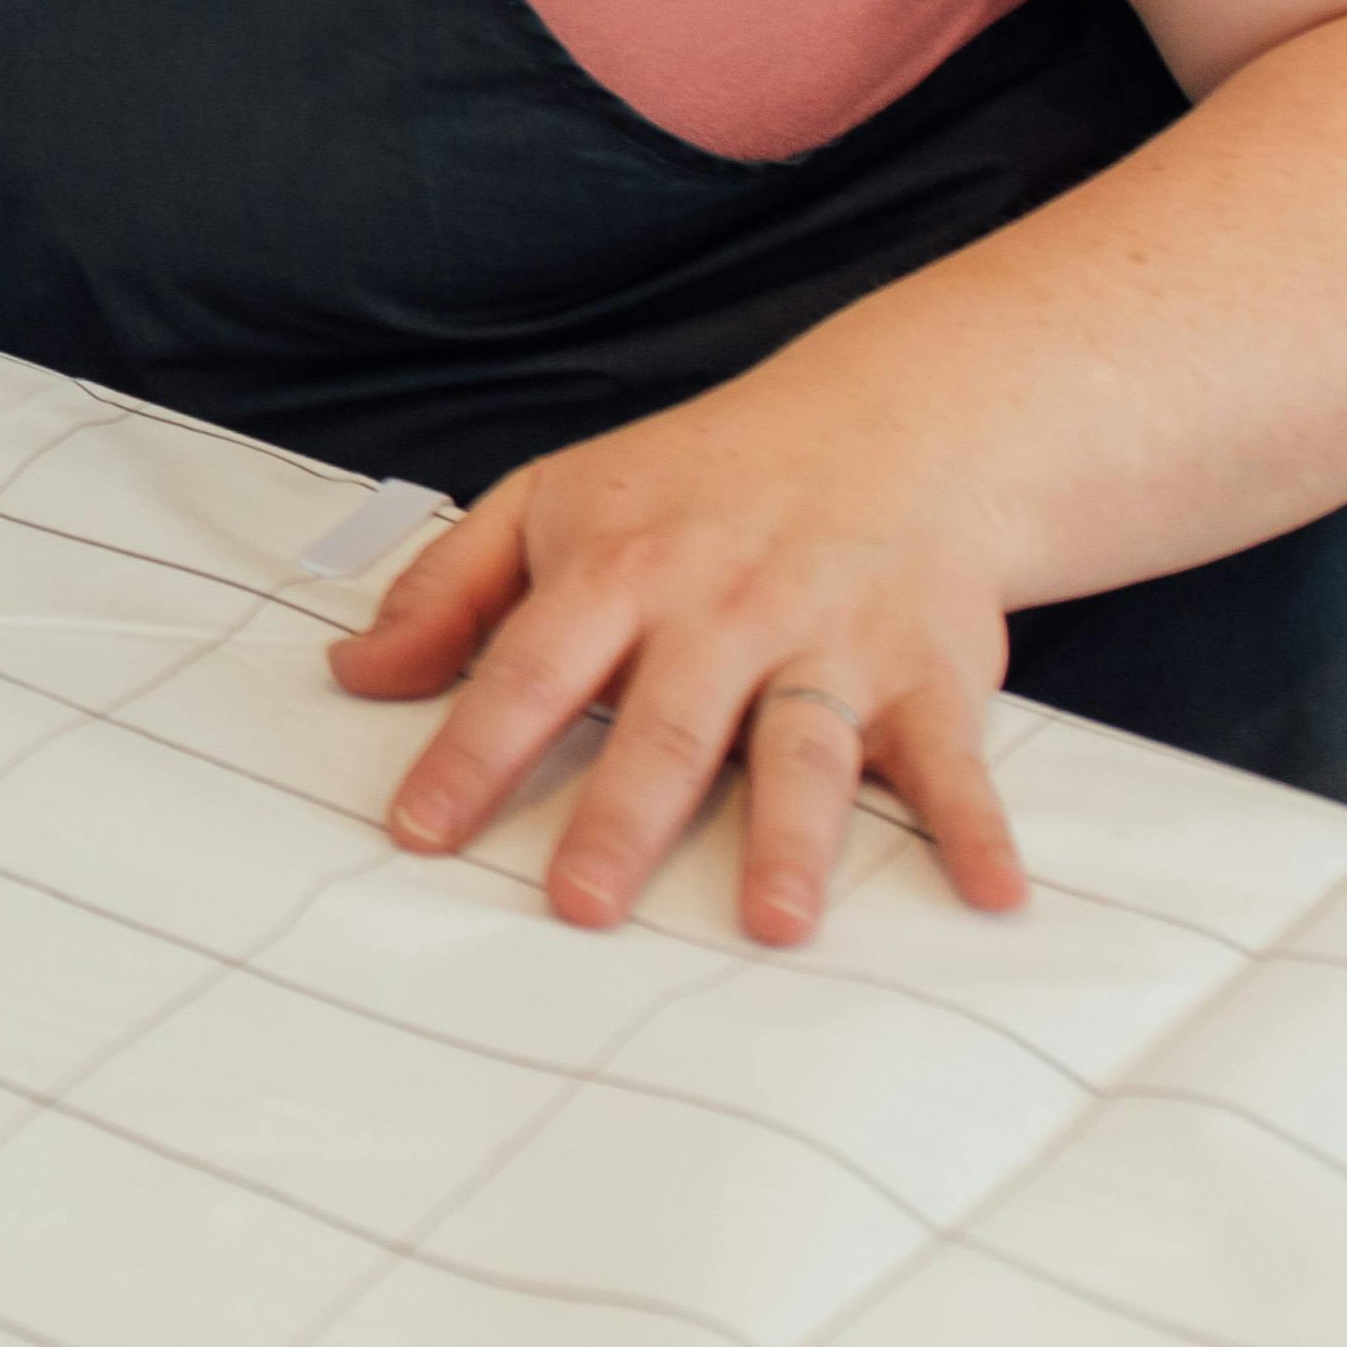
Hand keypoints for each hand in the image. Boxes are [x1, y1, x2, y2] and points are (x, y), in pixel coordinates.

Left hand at [322, 364, 1030, 944]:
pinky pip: (954, 760)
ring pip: (803, 749)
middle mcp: (726, 609)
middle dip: (622, 817)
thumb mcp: (549, 502)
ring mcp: (832, 643)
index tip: (419, 831)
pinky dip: (978, 826)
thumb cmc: (698, 483)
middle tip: (579, 905)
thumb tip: (354, 675)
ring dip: (791, 837)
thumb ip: (446, 589)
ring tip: (768, 920)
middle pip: (666, 724)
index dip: (469, 750)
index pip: (528, 669)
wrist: (890, 426)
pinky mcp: (930, 673)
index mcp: (620, 568)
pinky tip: (992, 894)